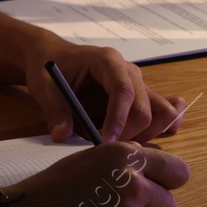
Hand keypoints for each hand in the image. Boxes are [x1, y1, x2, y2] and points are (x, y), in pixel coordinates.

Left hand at [25, 37, 188, 143]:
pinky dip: (161, 127)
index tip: (105, 142)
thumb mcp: (44, 87)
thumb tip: (62, 135)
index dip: (118, 119)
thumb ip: (54, 110)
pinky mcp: (140, 97)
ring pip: (161, 111)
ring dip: (146, 134)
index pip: (123, 90)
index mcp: (108, 61)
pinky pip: (162, 111)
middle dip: (129, 133)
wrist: (55, 57)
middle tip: (106, 149)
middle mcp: (129, 71)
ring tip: (121, 144)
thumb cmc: (51, 68)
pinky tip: (144, 139)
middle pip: (145, 106)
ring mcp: (138, 84)